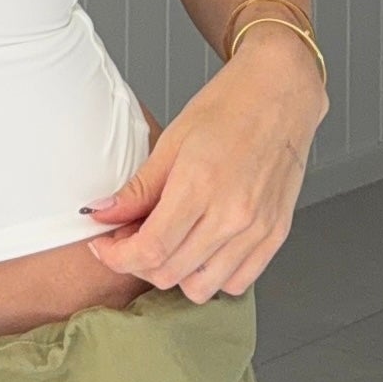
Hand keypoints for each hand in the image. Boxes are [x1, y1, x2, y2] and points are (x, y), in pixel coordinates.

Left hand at [81, 30, 326, 300]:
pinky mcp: (276, 235)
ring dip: (174, 274)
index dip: (117, 256)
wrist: (281, 94)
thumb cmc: (228, 108)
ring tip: (168, 243)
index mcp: (200, 186)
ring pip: (202, 287)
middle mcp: (232, 215)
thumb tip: (101, 215)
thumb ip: (138, 188)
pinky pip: (237, 282)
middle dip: (138, 264)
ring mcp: (257, 229)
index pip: (150, 249)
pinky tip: (201, 249)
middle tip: (130, 238)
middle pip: (170, 273)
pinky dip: (212, 276)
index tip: (105, 246)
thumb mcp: (172, 140)